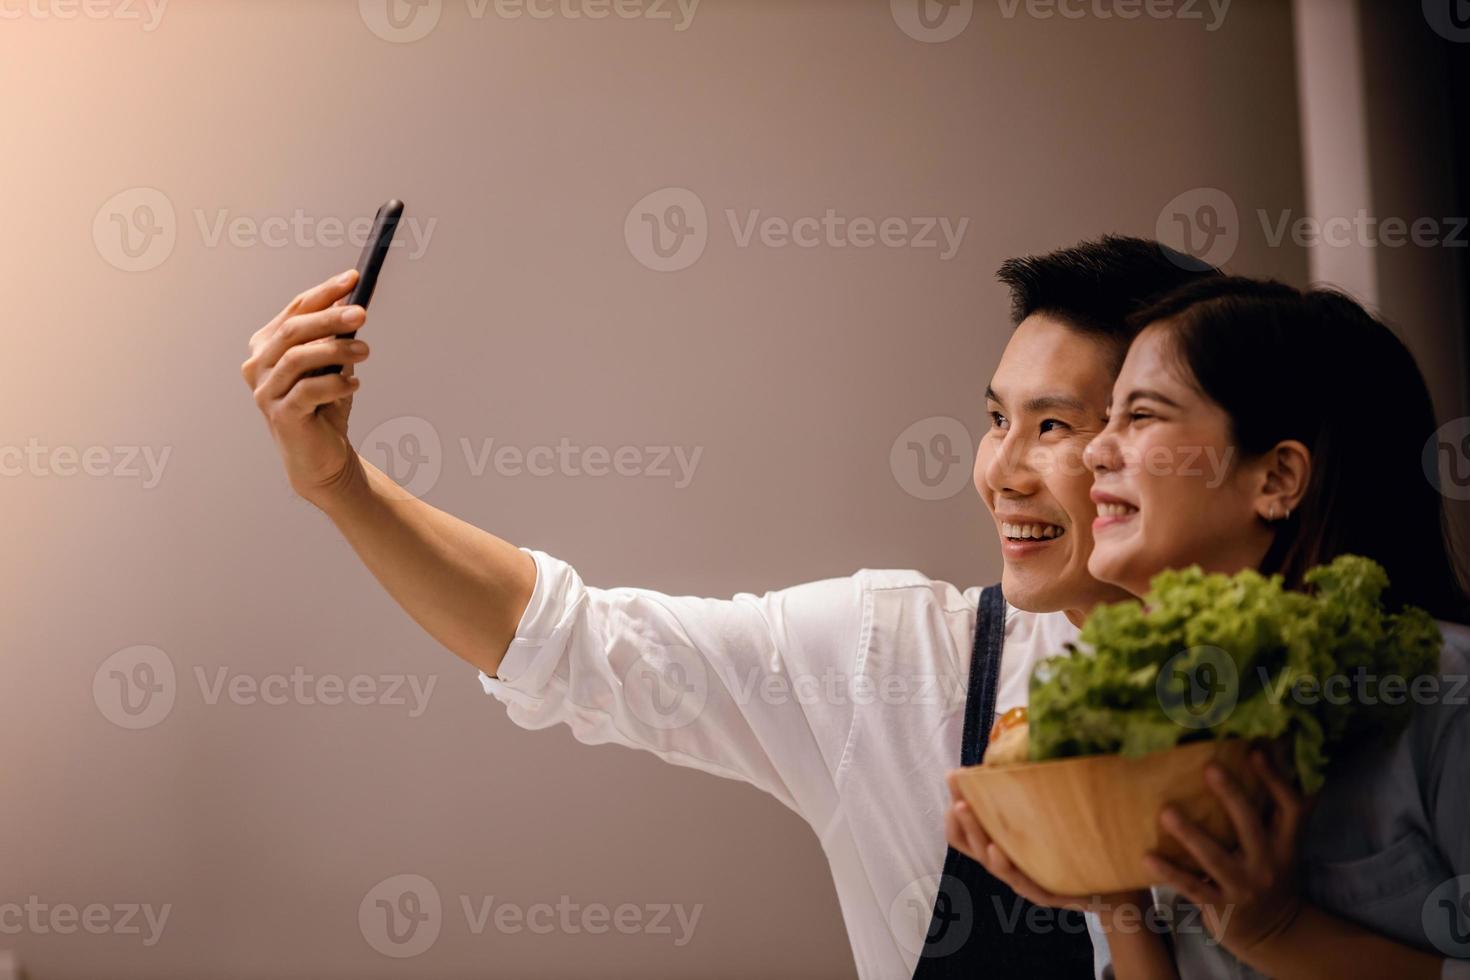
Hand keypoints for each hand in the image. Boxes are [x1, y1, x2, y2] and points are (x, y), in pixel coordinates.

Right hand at [242, 269, 371, 505]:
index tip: (353, 279)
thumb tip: (355, 305)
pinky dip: (335, 384)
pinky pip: (308, 391)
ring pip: (298, 358)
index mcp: (267, 346)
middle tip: (363, 313)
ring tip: (365, 351)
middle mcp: (259, 366)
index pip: (295, 310)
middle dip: (330, 317)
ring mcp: (265, 392)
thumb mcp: (331, 365)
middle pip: (293, 330)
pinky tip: (354, 384)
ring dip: (335, 350)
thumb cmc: (326, 406)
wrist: (322, 458)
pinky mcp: (280, 415)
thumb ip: (334, 338)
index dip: (324, 292)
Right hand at [944, 771, 1149, 921]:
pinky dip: (1006, 866)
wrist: (1120, 881)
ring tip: (966, 810)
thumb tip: (1026, 738)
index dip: (955, 801)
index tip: (953, 778)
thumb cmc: (1081, 840)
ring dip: (976, 835)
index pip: (967, 826)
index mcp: (1004, 841)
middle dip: (960, 817)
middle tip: (956, 794)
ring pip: (991, 862)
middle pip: (971, 843)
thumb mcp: (1054, 806)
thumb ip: (1035, 784)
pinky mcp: (1046, 895)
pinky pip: (1022, 883)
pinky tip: (998, 850)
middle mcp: (1008, 861)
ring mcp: (1024, 880)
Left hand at [1144, 750, 1311, 955]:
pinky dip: (1169, 872)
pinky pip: (1191, 887)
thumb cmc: (1270, 875)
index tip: (1256, 752)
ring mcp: (1243, 887)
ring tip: (1166, 811)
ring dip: (1190, 834)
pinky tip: (1147, 856)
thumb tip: (1267, 755)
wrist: (1274, 934)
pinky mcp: (1221, 906)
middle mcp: (1267, 864)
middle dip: (1231, 796)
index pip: (1291, 809)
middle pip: (1250, 826)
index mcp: (1285, 844)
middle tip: (1209, 767)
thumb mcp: (1282, 848)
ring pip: (1215, 858)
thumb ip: (1272, 814)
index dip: (1275, 780)